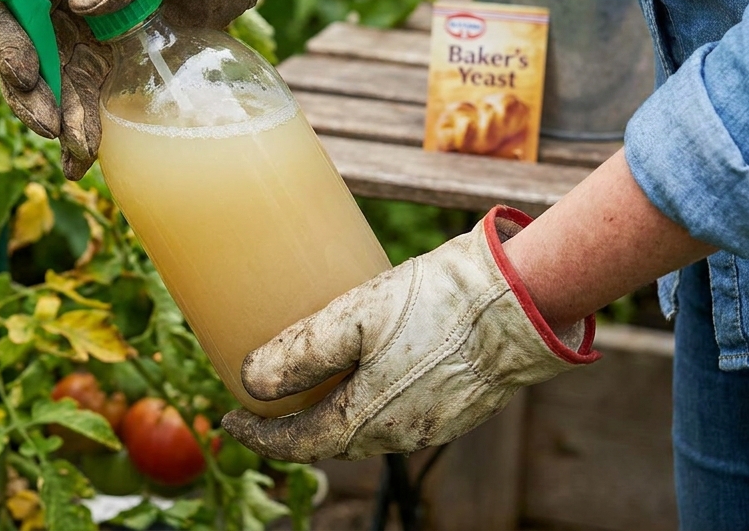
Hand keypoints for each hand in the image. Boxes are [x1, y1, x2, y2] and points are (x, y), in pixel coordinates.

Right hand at [0, 0, 324, 178]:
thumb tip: (80, 5)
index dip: (8, 34)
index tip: (25, 70)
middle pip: (23, 45)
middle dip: (27, 89)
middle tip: (48, 124)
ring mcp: (87, 29)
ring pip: (54, 79)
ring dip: (58, 117)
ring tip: (77, 150)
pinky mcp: (115, 59)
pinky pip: (88, 97)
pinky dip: (82, 128)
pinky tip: (83, 158)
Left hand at [222, 207, 599, 462]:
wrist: (517, 303)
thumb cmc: (435, 304)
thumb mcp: (352, 318)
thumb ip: (299, 353)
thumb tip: (251, 383)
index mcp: (366, 421)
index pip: (296, 444)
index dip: (258, 436)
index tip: (231, 419)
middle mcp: (397, 434)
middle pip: (329, 441)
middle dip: (291, 427)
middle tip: (264, 402)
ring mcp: (429, 424)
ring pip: (364, 430)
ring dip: (329, 415)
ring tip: (307, 385)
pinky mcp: (455, 406)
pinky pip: (395, 415)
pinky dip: (365, 403)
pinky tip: (362, 372)